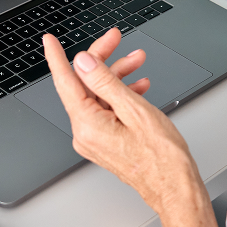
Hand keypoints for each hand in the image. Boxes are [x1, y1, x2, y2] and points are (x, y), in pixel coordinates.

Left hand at [44, 28, 226, 226]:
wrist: (175, 187)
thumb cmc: (162, 157)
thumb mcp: (135, 109)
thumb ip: (105, 82)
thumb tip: (83, 62)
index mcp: (88, 124)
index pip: (65, 82)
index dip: (57, 57)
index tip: (50, 41)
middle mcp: (85, 133)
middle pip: (84, 85)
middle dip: (102, 59)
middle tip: (116, 39)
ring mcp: (94, 139)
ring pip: (97, 95)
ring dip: (117, 75)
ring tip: (138, 61)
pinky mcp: (104, 141)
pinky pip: (105, 109)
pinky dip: (120, 94)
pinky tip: (137, 86)